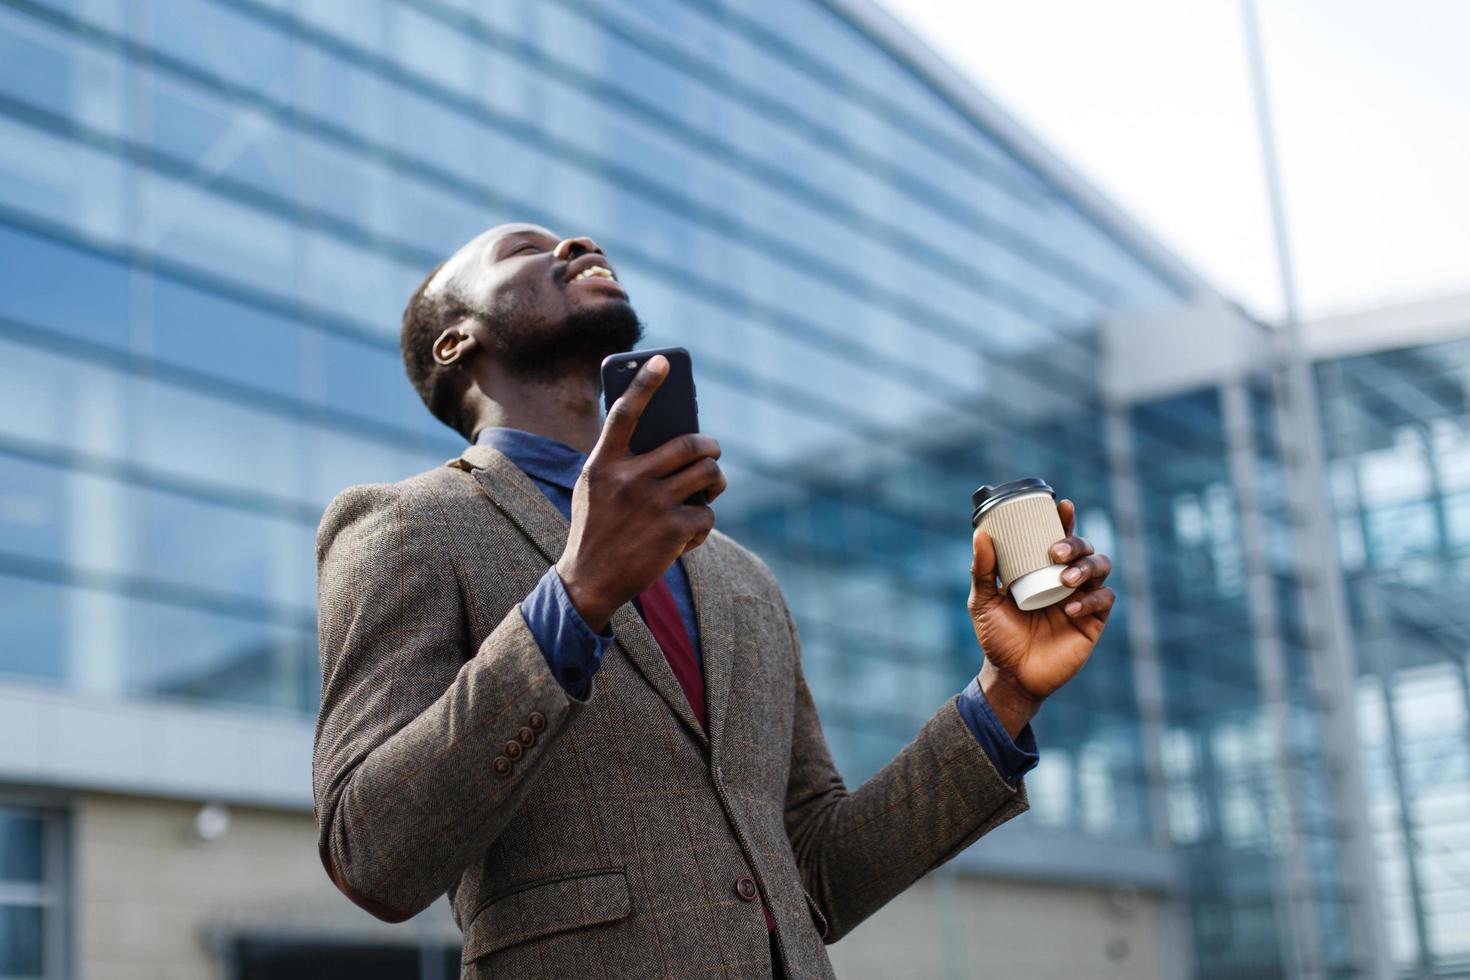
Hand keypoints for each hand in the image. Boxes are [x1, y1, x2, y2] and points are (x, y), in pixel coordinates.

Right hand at [556, 355, 726, 630]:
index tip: (664, 360)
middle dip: (710, 446)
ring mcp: (653, 504)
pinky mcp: (674, 530)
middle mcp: (629, 479)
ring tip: (711, 485)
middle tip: (712, 451)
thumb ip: (620, 462)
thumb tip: (669, 437)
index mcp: (603, 464)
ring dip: (716, 479)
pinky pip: (707, 513)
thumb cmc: (595, 528)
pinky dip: (703, 523)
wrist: (589, 580)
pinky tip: (689, 534)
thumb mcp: (593, 488)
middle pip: (689, 444)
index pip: (625, 412)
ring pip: (707, 474)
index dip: (645, 383)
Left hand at [968, 499, 1114, 736]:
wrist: (1011, 676)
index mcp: (1043, 570)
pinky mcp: (1094, 622)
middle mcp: (1066, 579)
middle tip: (1056, 552)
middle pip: (1086, 548)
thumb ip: (982, 571)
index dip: (1065, 519)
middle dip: (1076, 543)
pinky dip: (1091, 599)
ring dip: (1086, 568)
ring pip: (1101, 568)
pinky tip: (1071, 607)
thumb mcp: (983, 602)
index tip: (1062, 506)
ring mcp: (1083, 599)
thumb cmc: (997, 636)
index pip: (1060, 537)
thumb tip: (980, 535)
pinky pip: (1104, 601)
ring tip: (1064, 580)